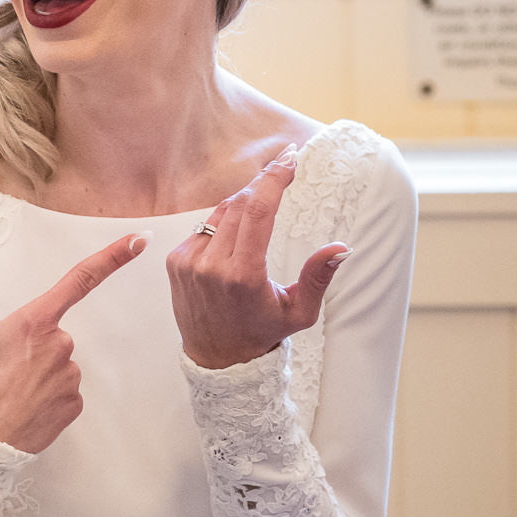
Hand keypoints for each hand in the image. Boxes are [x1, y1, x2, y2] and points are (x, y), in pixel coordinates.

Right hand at [0, 232, 148, 453]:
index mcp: (33, 321)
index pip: (80, 279)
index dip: (113, 256)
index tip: (137, 239)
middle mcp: (59, 345)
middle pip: (52, 333)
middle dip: (31, 345)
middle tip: (0, 367)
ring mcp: (69, 377)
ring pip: (58, 364)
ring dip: (38, 372)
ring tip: (8, 391)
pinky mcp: (73, 404)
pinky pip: (64, 391)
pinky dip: (46, 395)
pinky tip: (22, 405)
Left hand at [166, 145, 350, 369]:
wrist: (216, 357)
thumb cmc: (262, 333)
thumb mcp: (299, 312)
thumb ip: (318, 278)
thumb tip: (340, 248)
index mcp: (243, 275)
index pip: (257, 211)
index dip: (274, 179)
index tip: (290, 159)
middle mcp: (211, 265)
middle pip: (239, 204)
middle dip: (263, 182)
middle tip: (285, 165)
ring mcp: (189, 262)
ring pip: (220, 212)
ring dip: (244, 201)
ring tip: (265, 200)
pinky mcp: (176, 261)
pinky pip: (203, 227)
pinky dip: (223, 221)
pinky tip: (238, 230)